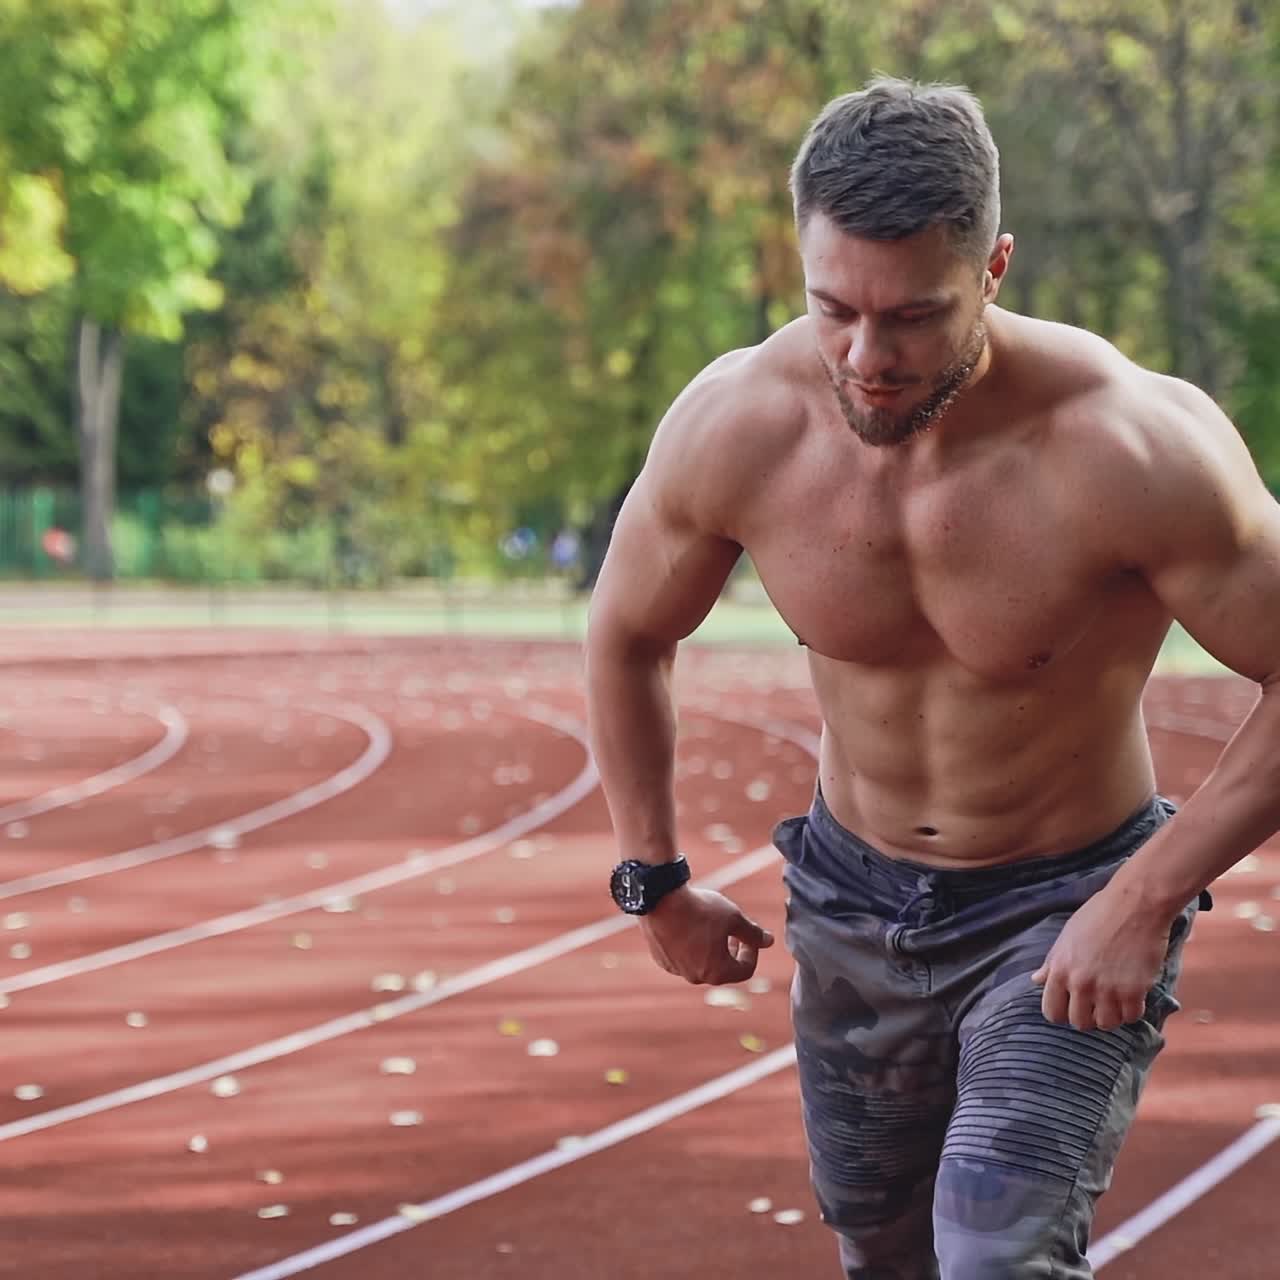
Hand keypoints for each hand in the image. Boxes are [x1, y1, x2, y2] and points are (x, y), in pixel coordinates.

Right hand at [640, 885, 774, 984]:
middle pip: (723, 968)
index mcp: (717, 972)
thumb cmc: (700, 909)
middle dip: (732, 950)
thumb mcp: (734, 918)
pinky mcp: (662, 959)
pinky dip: (691, 946)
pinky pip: (683, 957)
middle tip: (733, 930)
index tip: (749, 933)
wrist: (659, 898)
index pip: (745, 969)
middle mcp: (696, 977)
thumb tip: (769, 941)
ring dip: (711, 948)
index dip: (753, 950)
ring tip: (711, 924)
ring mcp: (676, 970)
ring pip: (701, 962)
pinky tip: (689, 925)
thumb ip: (753, 933)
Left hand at [1031, 882, 1174, 1030]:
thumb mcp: (1066, 937)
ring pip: (1106, 1024)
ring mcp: (1107, 990)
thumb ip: (1051, 963)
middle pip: (1079, 1023)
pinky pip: (1131, 1017)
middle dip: (1087, 1016)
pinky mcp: (1134, 991)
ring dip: (1111, 1015)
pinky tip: (1131, 995)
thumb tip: (1036, 980)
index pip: (1052, 1012)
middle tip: (1096, 1003)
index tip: (1072, 1006)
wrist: (1135, 904)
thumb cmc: (1098, 915)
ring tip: (1114, 999)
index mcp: (1059, 969)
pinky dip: (1131, 1010)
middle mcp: (1080, 983)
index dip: (1062, 1013)